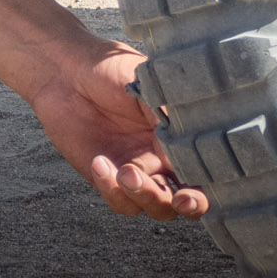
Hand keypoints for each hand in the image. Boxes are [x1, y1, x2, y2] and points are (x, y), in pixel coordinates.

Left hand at [29, 41, 208, 220]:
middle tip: (179, 199)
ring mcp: (136, 171)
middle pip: (187, 198)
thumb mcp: (148, 85)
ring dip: (146, 197)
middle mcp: (163, 159)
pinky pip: (119, 201)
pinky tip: (100, 163)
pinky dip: (112, 190)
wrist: (66, 73)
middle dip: (189, 205)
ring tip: (126, 172)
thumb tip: (191, 137)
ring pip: (155, 206)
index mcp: (180, 136)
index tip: (203, 182)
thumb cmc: (110, 71)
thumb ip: (170, 114)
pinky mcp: (107, 179)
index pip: (206, 170)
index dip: (210, 183)